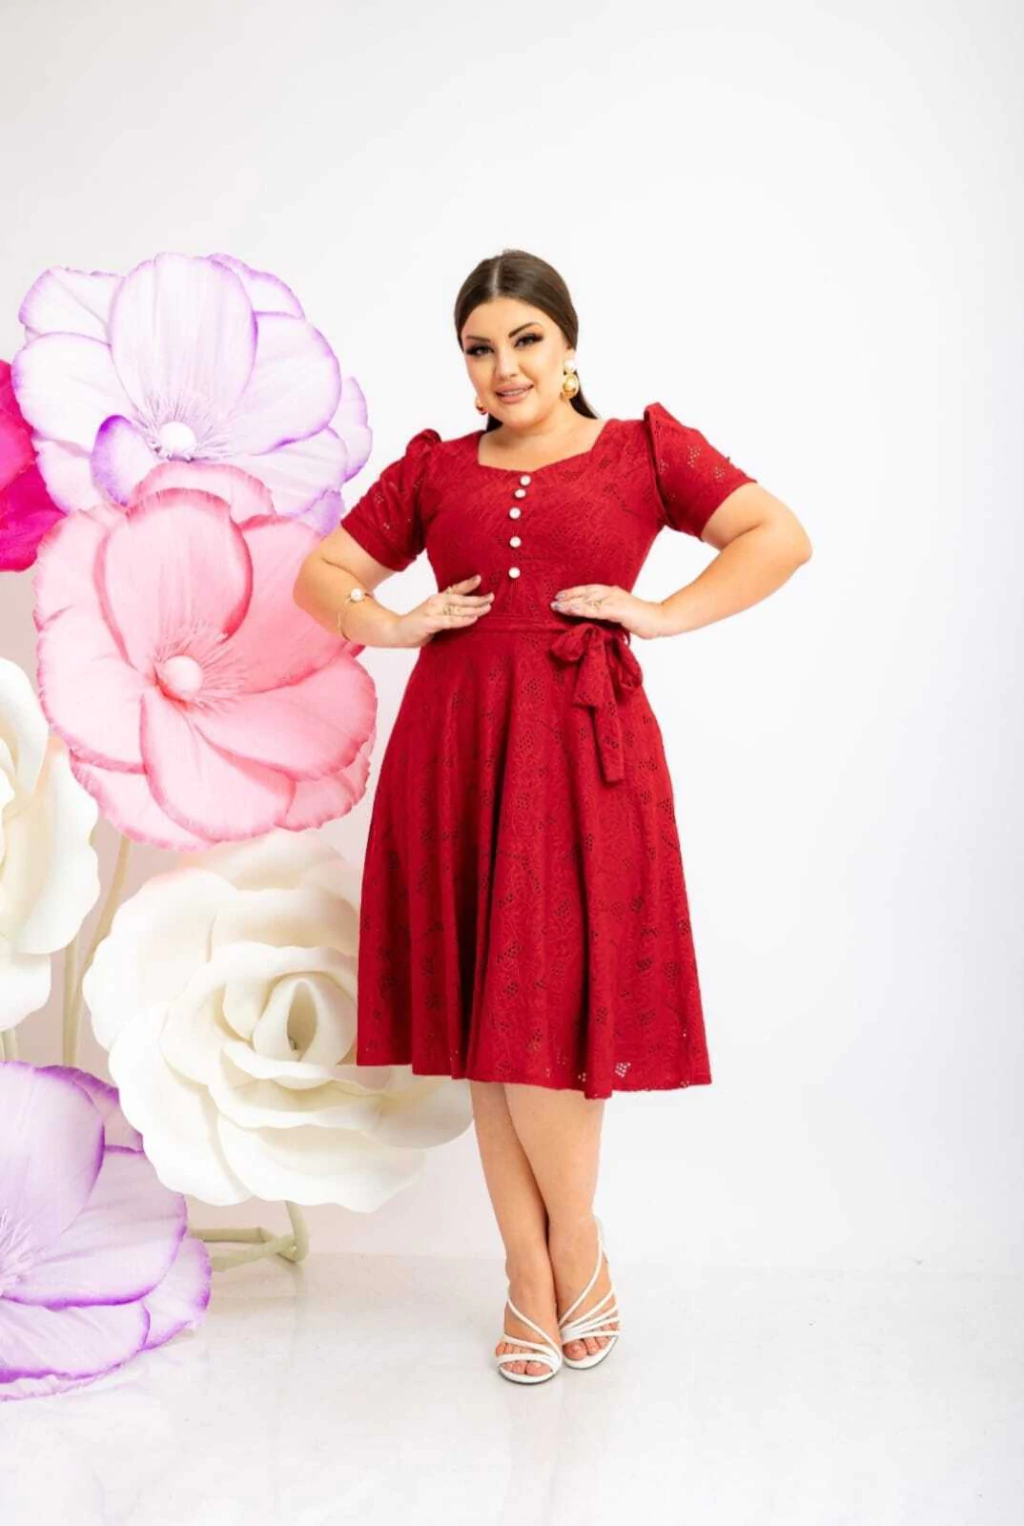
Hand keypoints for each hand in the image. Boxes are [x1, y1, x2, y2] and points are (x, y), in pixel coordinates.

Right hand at [393, 574, 493, 647]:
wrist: (397, 632)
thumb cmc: (419, 626)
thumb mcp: (435, 616)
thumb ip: (448, 613)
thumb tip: (467, 613)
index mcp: (438, 598)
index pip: (455, 589)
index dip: (468, 584)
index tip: (480, 578)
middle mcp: (436, 601)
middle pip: (460, 598)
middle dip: (478, 598)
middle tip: (492, 597)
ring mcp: (432, 611)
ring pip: (458, 609)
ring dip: (474, 608)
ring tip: (487, 608)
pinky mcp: (430, 622)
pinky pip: (450, 621)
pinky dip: (463, 619)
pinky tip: (473, 618)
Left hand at [550, 584, 667, 639]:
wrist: (660, 620)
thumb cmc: (642, 619)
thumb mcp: (621, 613)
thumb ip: (609, 613)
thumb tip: (596, 618)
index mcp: (612, 592)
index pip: (589, 590)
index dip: (574, 592)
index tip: (560, 596)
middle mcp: (611, 592)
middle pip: (585, 592)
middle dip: (568, 596)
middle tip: (553, 601)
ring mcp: (614, 600)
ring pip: (587, 600)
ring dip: (570, 603)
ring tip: (556, 606)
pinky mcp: (617, 610)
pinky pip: (595, 609)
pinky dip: (581, 609)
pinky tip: (570, 610)